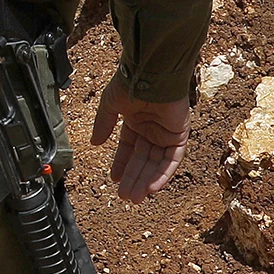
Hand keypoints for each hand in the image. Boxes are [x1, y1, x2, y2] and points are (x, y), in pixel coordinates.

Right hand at [90, 76, 191, 202]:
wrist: (150, 75)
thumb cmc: (129, 85)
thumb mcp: (110, 105)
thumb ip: (103, 124)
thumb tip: (94, 143)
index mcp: (135, 122)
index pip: (128, 149)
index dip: (122, 164)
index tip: (114, 179)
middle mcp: (151, 130)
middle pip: (142, 160)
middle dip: (134, 179)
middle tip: (125, 197)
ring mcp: (166, 134)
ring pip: (156, 164)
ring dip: (146, 181)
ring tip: (136, 198)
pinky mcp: (179, 136)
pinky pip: (172, 160)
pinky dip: (163, 174)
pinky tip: (152, 187)